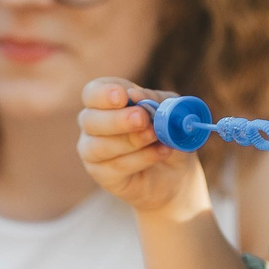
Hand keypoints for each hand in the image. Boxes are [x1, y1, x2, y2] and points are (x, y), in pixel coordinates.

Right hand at [77, 76, 210, 220]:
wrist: (178, 169)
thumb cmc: (169, 132)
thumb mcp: (169, 111)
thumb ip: (154, 100)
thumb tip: (135, 95)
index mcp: (105, 102)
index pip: (92, 93)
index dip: (104, 94)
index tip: (123, 96)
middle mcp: (92, 124)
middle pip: (89, 120)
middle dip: (117, 119)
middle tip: (142, 118)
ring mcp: (93, 151)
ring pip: (99, 146)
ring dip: (131, 141)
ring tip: (156, 136)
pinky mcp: (102, 175)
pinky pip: (115, 167)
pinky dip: (141, 159)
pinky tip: (161, 152)